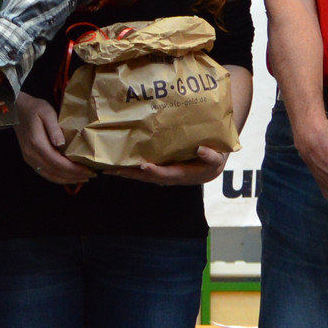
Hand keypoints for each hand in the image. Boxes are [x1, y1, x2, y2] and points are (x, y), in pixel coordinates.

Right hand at [14, 92, 92, 187]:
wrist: (17, 110)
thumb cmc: (34, 109)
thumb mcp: (46, 112)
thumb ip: (54, 128)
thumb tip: (61, 143)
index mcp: (37, 144)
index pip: (58, 162)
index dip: (74, 169)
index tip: (88, 170)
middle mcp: (32, 155)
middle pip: (55, 172)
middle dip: (74, 176)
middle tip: (90, 175)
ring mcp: (29, 159)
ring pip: (50, 176)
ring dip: (67, 179)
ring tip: (82, 178)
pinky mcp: (30, 159)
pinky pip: (45, 173)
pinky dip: (58, 177)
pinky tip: (68, 176)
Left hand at [111, 145, 230, 186]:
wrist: (210, 163)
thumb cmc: (213, 159)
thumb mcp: (218, 158)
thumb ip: (211, 156)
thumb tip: (201, 150)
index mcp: (184, 175)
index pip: (167, 174)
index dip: (156, 172)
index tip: (144, 166)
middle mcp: (170, 177)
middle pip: (149, 177)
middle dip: (132, 174)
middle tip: (115, 170)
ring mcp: (163, 174)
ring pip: (142, 175)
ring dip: (126, 172)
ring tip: (109, 169)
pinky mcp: (159, 169)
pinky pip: (142, 169)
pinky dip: (130, 167)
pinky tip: (117, 163)